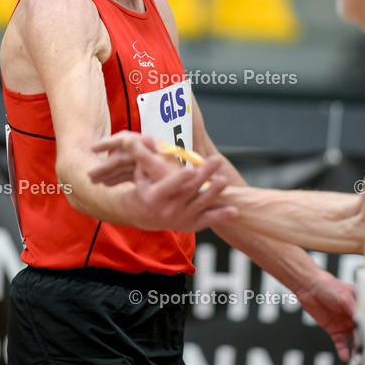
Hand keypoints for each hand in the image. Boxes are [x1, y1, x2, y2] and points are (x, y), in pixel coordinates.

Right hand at [92, 131, 236, 231]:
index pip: (169, 186)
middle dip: (204, 175)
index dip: (180, 179)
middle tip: (217, 159)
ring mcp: (181, 219)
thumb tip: (129, 139)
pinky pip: (208, 220)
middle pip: (189, 190)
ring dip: (214, 192)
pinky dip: (221, 216)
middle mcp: (168, 210)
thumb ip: (141, 157)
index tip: (190, 170)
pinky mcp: (192, 225)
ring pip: (201, 204)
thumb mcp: (139, 173)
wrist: (145, 215)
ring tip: (224, 180)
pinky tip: (234, 210)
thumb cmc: (145, 187)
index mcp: (155, 197)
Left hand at [296, 270, 356, 361]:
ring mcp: (344, 323)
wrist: (308, 286)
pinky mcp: (334, 329)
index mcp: (360, 305)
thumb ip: (355, 309)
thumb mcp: (344, 296)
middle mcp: (354, 315)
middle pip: (364, 331)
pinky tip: (346, 356)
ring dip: (357, 349)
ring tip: (359, 358)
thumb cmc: (327, 285)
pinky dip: (343, 350)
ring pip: (354, 339)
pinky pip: (340, 342)